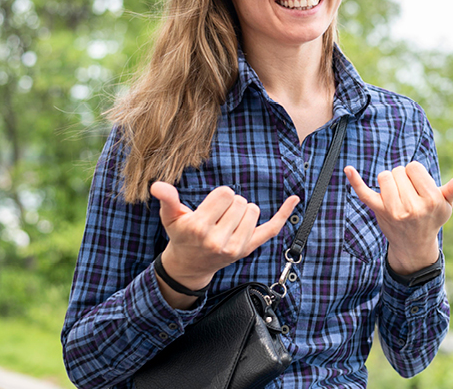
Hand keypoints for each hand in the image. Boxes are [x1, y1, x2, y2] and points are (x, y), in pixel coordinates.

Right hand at [150, 181, 297, 306]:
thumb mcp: (171, 218)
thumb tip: (158, 185)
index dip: (219, 196)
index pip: (224, 194)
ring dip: (242, 210)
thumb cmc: (181, 236)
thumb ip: (168, 200)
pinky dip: (284, 213)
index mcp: (199, 228)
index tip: (211, 207)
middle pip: (239, 200)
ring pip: (253, 209)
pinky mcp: (248, 249)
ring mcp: (236, 247)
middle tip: (217, 217)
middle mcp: (218, 240)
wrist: (189, 266)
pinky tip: (293, 199)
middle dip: (230, 203)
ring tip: (227, 222)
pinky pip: (272, 228)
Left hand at [345, 161, 452, 274]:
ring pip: (384, 177)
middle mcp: (411, 207)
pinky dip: (355, 180)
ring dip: (390, 181)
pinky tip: (348, 169)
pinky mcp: (378, 212)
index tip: (420, 187)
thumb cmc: (431, 218)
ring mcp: (393, 210)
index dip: (416, 174)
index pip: (414, 167)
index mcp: (430, 200)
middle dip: (403, 178)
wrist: (413, 245)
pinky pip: (364, 192)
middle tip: (410, 195)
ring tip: (398, 195)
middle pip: (399, 170)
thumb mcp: (446, 204)